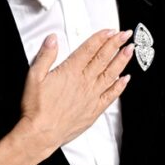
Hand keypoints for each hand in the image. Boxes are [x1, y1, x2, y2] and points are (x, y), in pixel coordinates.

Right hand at [17, 29, 132, 157]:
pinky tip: (125, 80)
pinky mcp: (94, 110)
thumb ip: (45, 56)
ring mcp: (91, 96)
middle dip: (116, 44)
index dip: (101, 38)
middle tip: (125, 35)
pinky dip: (119, 86)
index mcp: (70, 72)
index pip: (89, 49)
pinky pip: (111, 95)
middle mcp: (84, 82)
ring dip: (122, 61)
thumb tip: (53, 39)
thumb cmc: (36, 108)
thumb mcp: (34, 76)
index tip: (110, 30)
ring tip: (130, 51)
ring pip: (111, 74)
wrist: (41, 133)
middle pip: (103, 58)